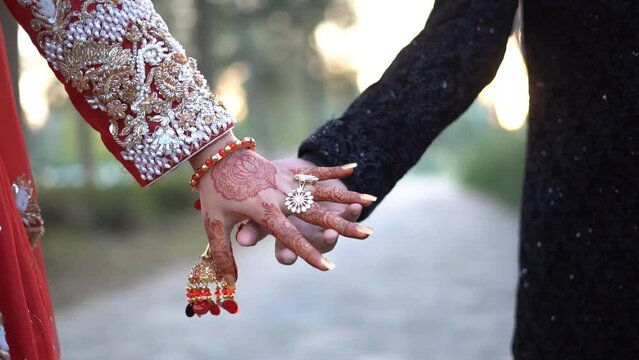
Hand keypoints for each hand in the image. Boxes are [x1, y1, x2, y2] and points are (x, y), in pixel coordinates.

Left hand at [190, 132, 375, 287]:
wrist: (217, 153)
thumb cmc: (214, 190)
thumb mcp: (214, 222)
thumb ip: (222, 253)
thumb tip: (227, 282)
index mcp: (264, 212)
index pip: (292, 239)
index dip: (310, 255)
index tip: (329, 268)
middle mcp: (282, 198)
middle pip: (318, 215)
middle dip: (344, 226)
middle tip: (366, 235)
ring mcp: (289, 182)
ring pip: (324, 191)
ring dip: (347, 197)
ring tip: (370, 201)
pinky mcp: (291, 169)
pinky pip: (315, 171)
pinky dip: (334, 169)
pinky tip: (355, 167)